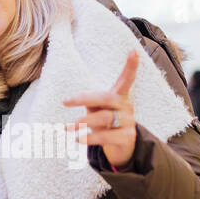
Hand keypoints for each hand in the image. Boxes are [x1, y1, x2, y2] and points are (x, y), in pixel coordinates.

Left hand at [64, 50, 138, 167]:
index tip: (133, 51)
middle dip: (85, 98)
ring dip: (84, 122)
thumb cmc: (106, 123)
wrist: (122, 147)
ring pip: (105, 118)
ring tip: (67, 127)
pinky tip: (78, 139)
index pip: (127, 79)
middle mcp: (126, 106)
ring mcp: (128, 122)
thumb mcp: (98, 110)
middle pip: (107, 97)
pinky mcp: (127, 138)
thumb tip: (71, 100)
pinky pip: (106, 136)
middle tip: (66, 101)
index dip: (131, 66)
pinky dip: (90, 138)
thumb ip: (90, 102)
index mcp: (120, 96)